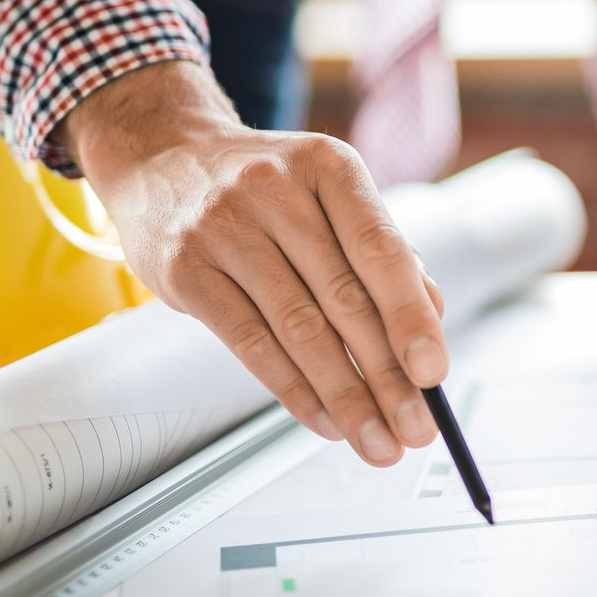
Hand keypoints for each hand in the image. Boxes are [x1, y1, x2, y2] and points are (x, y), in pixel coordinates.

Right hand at [60, 61, 445, 466]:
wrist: (162, 155)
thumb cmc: (267, 187)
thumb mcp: (329, 194)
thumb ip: (380, 249)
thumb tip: (433, 316)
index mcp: (329, 167)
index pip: (380, 250)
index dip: (411, 316)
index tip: (434, 373)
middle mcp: (275, 191)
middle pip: (343, 299)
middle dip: (387, 376)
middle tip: (416, 428)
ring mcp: (224, 228)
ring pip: (298, 330)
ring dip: (345, 396)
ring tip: (378, 441)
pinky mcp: (185, 269)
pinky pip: (250, 343)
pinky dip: (294, 391)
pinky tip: (325, 421)